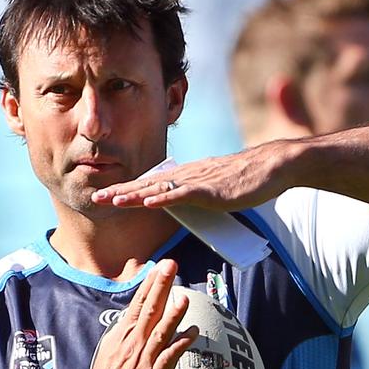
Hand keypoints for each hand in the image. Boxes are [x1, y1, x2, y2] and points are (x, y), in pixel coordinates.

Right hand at [63, 260, 197, 368]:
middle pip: (150, 310)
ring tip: (183, 296)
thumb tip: (139, 313)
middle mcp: (134, 344)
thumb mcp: (114, 349)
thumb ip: (128, 331)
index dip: (149, 284)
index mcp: (123, 335)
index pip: (138, 304)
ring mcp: (144, 360)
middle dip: (160, 286)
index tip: (158, 266)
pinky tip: (193, 332)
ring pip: (161, 331)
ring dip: (173, 313)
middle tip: (170, 266)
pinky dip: (181, 343)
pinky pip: (170, 357)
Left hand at [91, 141, 292, 210]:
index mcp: (188, 175)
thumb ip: (198, 193)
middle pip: (148, 184)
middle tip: (96, 197)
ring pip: (160, 188)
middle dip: (121, 190)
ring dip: (135, 195)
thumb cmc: (246, 178)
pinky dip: (164, 198)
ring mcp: (199, 181)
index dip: (128, 189)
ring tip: (112, 200)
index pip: (152, 183)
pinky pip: (183, 194)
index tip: (107, 194)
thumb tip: (183, 202)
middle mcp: (188, 175)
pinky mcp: (212, 190)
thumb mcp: (215, 186)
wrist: (272, 166)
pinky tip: (148, 202)